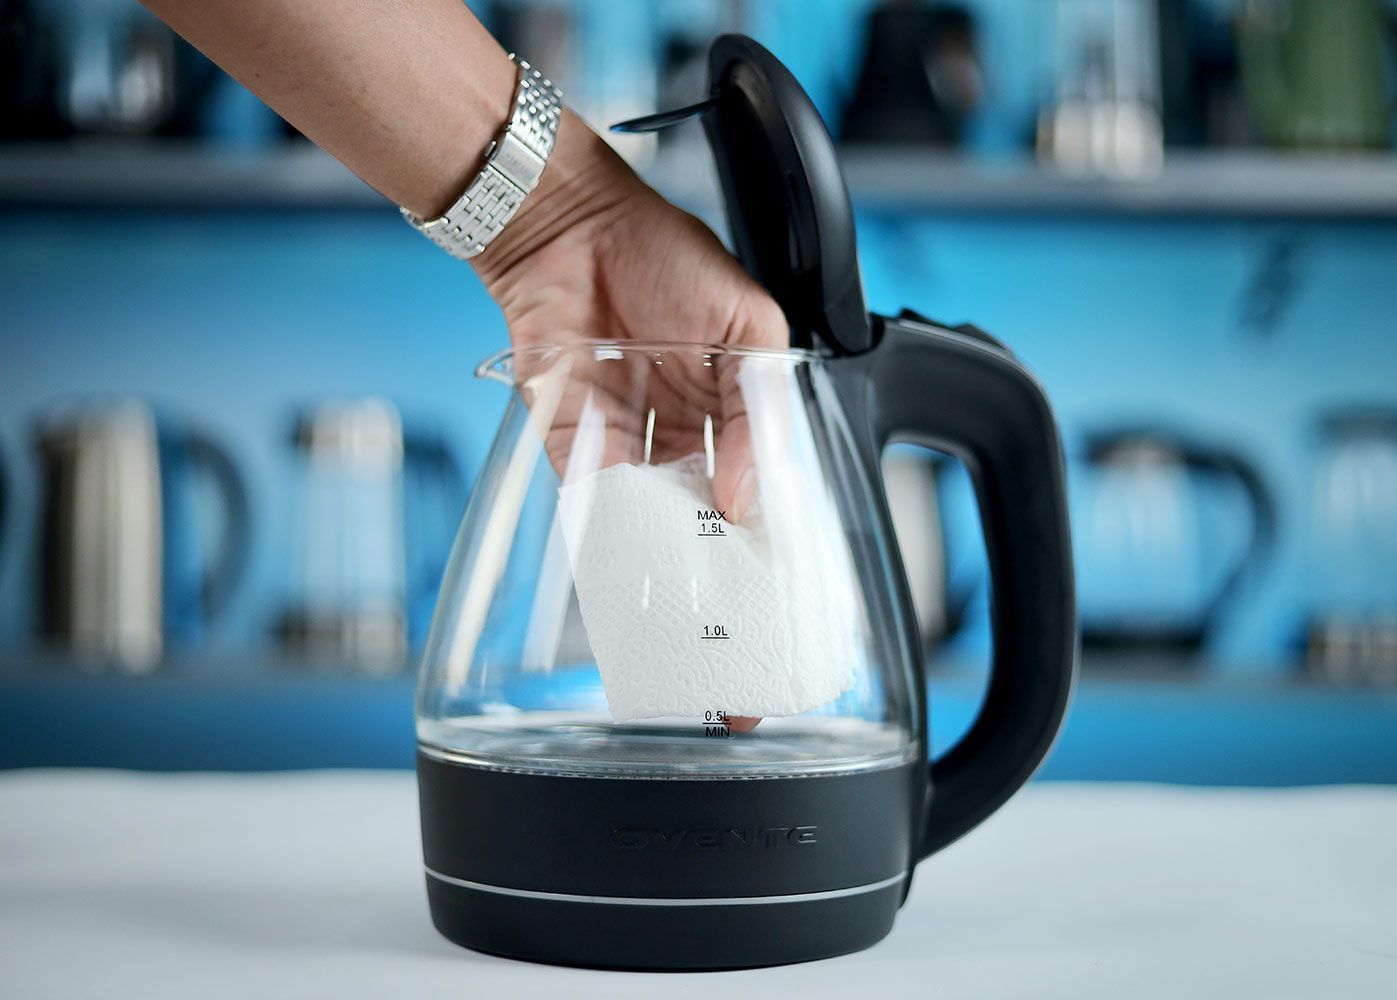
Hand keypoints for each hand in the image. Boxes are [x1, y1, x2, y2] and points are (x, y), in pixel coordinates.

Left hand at [474, 116, 784, 732]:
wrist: (571, 225)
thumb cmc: (669, 256)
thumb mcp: (751, 326)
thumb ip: (761, 411)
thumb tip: (747, 495)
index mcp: (734, 418)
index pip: (762, 502)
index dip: (775, 562)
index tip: (788, 624)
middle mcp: (683, 443)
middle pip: (707, 538)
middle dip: (720, 606)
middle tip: (732, 677)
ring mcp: (629, 450)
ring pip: (652, 538)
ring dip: (666, 594)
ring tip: (684, 657)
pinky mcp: (572, 450)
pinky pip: (592, 515)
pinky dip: (609, 556)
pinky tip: (630, 604)